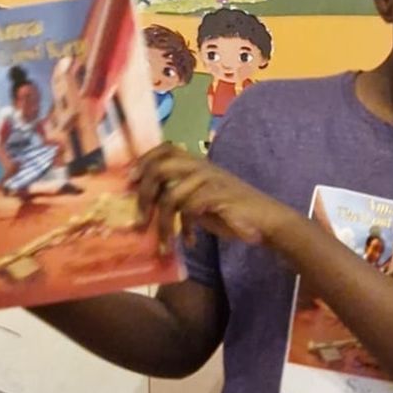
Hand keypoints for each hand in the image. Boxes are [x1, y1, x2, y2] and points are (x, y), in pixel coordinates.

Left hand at [134, 144, 292, 252]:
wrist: (263, 220)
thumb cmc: (229, 211)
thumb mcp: (197, 200)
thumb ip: (176, 195)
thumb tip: (144, 203)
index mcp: (195, 163)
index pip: (165, 149)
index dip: (144, 161)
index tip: (129, 180)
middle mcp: (201, 166)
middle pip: (160, 169)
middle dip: (144, 194)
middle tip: (140, 219)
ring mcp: (210, 179)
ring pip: (172, 195)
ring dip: (164, 224)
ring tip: (164, 243)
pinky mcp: (218, 195)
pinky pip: (189, 209)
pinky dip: (186, 229)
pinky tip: (190, 241)